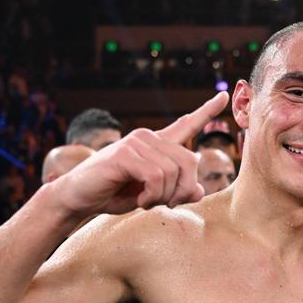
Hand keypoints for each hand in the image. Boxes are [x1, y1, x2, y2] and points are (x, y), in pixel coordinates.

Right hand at [52, 92, 229, 218]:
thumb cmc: (116, 194)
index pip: (186, 124)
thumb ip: (178, 191)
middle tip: (167, 204)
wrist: (79, 197)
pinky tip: (140, 200)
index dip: (206, 112)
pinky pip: (156, 176)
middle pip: (190, 162)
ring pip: (173, 172)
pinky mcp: (125, 153)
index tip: (224, 97)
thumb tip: (199, 190)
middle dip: (183, 190)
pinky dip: (152, 195)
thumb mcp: (154, 196)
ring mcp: (137, 142)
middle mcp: (150, 138)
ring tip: (148, 202)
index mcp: (158, 145)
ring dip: (164, 196)